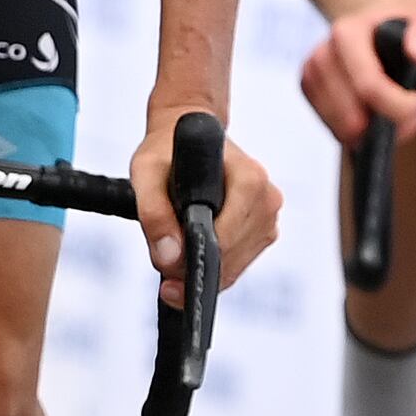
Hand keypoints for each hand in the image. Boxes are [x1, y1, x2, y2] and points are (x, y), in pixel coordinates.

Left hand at [124, 98, 283, 308]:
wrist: (185, 136)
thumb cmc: (166, 151)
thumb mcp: (146, 173)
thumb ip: (154, 214)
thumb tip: (169, 258)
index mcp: (250, 180)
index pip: (225, 242)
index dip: (194, 263)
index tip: (167, 278)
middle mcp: (267, 199)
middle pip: (231, 260)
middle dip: (195, 269)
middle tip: (163, 260)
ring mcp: (269, 217)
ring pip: (235, 268)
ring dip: (203, 269)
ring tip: (176, 249)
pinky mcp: (264, 231)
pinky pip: (238, 264)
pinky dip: (214, 265)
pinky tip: (194, 249)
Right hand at [295, 0, 415, 142]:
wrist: (380, 23)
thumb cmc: (410, 26)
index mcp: (346, 33)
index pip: (368, 86)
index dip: (399, 107)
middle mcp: (322, 55)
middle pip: (351, 116)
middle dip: (387, 125)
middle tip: (414, 115)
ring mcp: (312, 75)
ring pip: (341, 128)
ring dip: (373, 132)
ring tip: (397, 113)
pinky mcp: (311, 93)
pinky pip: (334, 130)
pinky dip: (358, 134)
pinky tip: (377, 116)